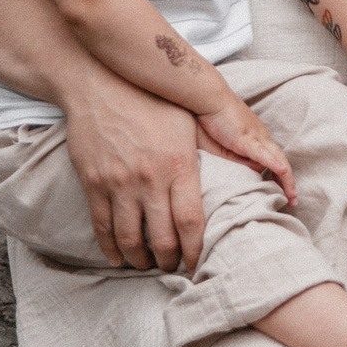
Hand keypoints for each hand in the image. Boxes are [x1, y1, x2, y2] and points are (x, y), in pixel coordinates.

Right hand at [61, 70, 207, 272]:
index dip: (195, 250)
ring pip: (130, 238)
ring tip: (148, 263)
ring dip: (140, 259)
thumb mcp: (189, 122)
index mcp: (178, 164)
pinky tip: (118, 256)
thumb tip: (253, 169)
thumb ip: (214, 152)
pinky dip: (111, 248)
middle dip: (169, 260)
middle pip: (162, 238)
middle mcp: (148, 177)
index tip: (198, 262)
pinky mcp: (92, 182)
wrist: (99, 81)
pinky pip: (102, 226)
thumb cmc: (151, 99)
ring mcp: (118, 181)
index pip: (190, 222)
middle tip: (173, 265)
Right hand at [197, 96, 295, 205]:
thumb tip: (250, 170)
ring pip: (277, 160)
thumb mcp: (225, 145)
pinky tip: (283, 172)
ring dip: (286, 179)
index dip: (280, 176)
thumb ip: (237, 158)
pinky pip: (263, 153)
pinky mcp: (246, 138)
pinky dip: (274, 163)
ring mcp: (255, 137)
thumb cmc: (213, 118)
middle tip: (293, 201)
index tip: (284, 192)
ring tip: (292, 196)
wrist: (210, 98)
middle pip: (280, 162)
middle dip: (288, 183)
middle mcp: (261, 137)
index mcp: (257, 138)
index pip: (274, 160)